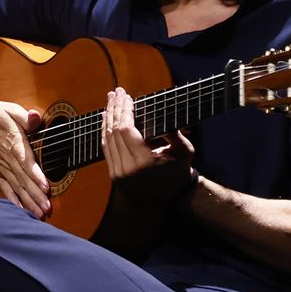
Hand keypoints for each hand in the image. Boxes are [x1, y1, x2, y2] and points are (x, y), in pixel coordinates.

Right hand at [0, 100, 50, 218]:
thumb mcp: (12, 110)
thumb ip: (25, 116)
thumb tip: (35, 116)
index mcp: (14, 143)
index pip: (26, 162)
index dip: (36, 175)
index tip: (45, 187)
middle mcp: (7, 158)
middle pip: (23, 180)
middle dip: (36, 195)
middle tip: (47, 208)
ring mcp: (1, 167)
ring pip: (16, 187)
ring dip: (28, 201)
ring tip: (39, 213)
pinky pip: (5, 188)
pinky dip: (12, 200)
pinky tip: (21, 210)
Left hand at [101, 87, 196, 203]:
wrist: (167, 199)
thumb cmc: (178, 173)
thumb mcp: (185, 153)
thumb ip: (176, 134)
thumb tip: (162, 113)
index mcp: (144, 162)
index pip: (126, 130)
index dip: (124, 111)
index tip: (127, 96)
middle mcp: (127, 168)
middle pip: (114, 131)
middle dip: (115, 109)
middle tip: (116, 92)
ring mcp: (117, 172)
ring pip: (107, 138)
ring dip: (108, 117)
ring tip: (111, 100)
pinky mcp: (113, 174)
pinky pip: (106, 147)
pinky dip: (105, 130)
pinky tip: (107, 117)